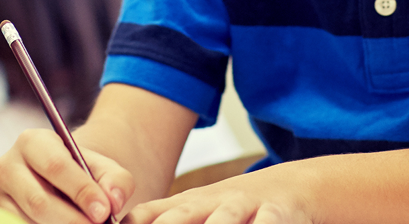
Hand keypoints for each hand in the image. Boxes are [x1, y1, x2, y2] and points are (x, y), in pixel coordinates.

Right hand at [0, 128, 132, 223]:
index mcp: (32, 141)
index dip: (81, 191)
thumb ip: (117, 180)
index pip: (55, 166)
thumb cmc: (84, 173)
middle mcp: (7, 166)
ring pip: (28, 220)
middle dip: (72, 219)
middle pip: (38, 200)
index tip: (104, 211)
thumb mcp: (105, 168)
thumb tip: (113, 201)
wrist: (63, 182)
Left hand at [125, 164, 310, 223]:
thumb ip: (156, 217)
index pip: (147, 217)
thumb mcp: (192, 211)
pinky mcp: (276, 212)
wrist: (288, 188)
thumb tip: (120, 223)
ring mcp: (242, 206)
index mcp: (184, 206)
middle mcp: (209, 204)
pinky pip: (268, 221)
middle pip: (179, 219)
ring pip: (223, 221)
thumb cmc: (230, 209)